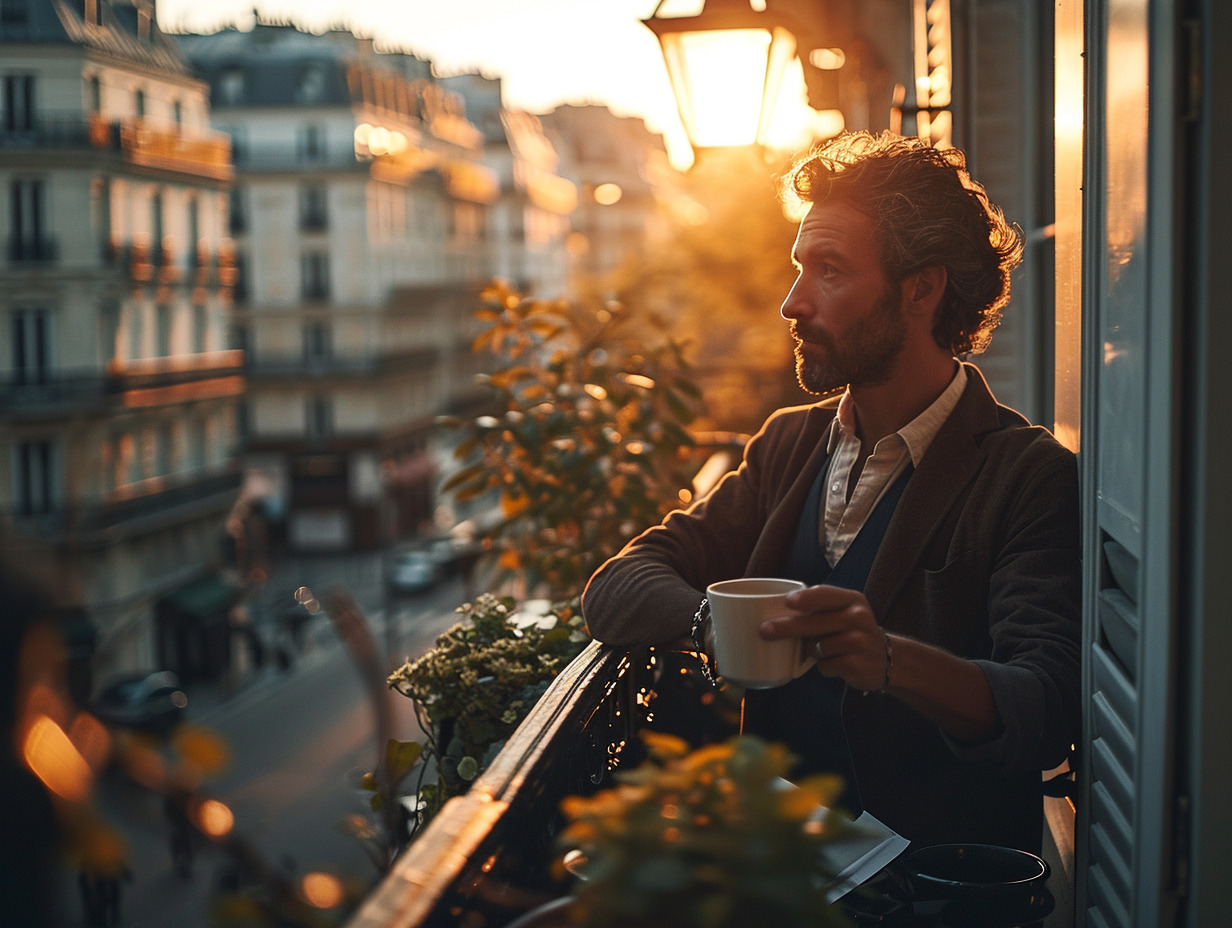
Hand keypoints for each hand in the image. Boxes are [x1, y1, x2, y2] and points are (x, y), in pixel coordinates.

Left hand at [758, 585, 890, 692]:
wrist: (886, 659)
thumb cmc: (852, 632)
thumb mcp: (845, 611)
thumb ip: (820, 608)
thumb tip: (776, 612)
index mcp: (853, 600)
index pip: (826, 594)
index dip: (805, 598)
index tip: (787, 602)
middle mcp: (858, 618)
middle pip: (815, 623)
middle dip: (786, 627)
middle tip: (764, 631)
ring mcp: (860, 642)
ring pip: (816, 647)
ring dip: (811, 651)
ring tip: (822, 650)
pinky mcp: (857, 665)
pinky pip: (824, 666)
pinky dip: (823, 667)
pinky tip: (836, 663)